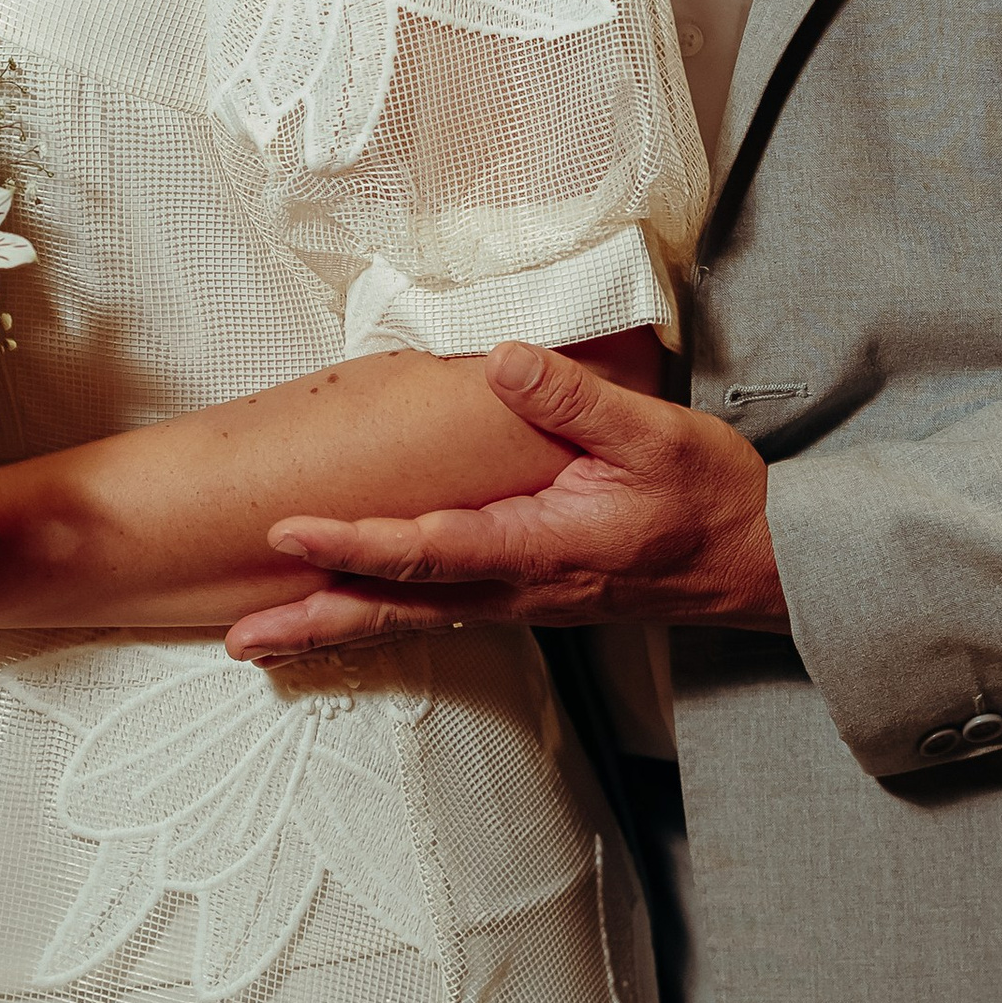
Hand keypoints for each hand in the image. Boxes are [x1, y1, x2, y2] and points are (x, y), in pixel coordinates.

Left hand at [222, 340, 787, 660]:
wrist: (758, 562)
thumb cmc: (709, 499)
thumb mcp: (652, 435)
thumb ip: (572, 400)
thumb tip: (504, 361)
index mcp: (538, 548)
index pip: (428, 550)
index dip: (355, 544)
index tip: (292, 531)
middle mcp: (517, 587)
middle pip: (399, 609)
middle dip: (318, 622)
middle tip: (243, 638)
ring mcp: (518, 599)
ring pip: (412, 618)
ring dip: (336, 629)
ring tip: (264, 641)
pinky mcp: (524, 595)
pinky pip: (436, 612)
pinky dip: (379, 618)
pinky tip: (344, 615)